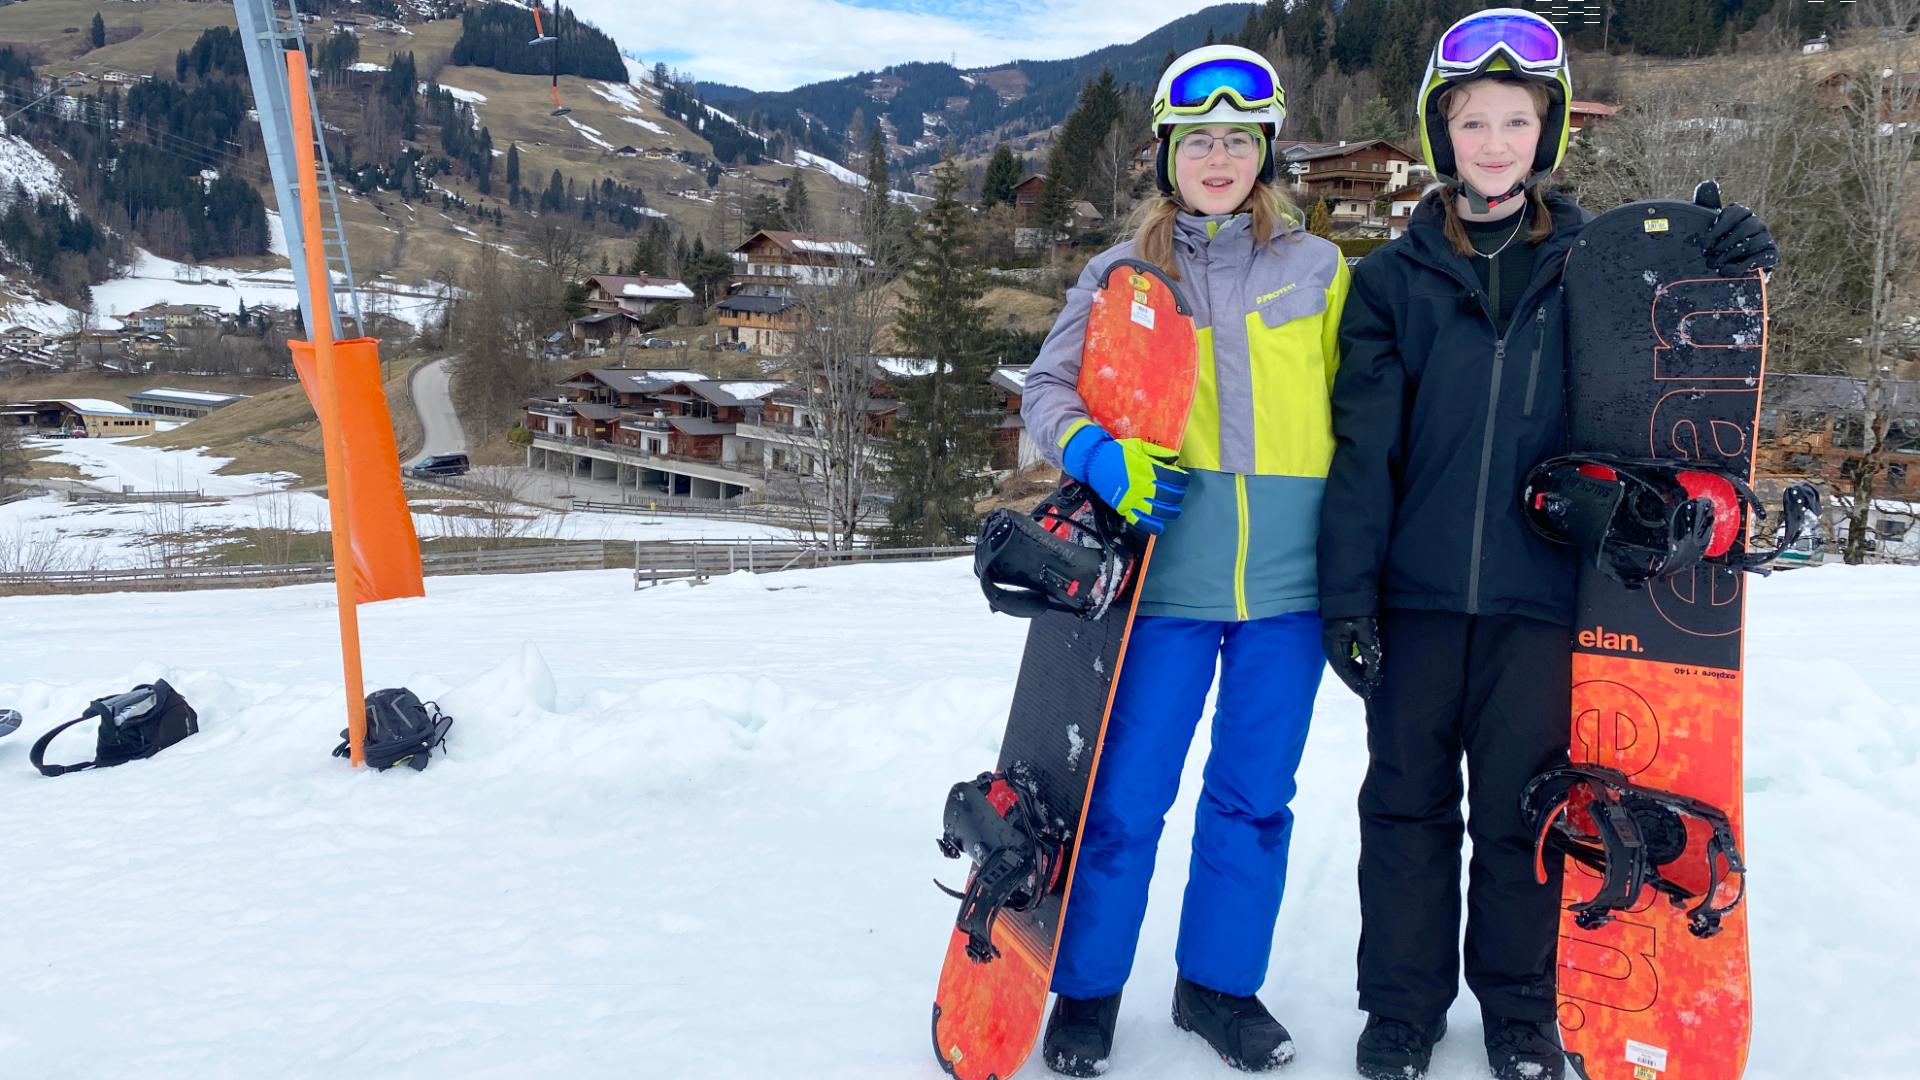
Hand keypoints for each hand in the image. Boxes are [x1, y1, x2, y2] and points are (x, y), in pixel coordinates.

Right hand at [1062, 422, 1187, 534]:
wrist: (1094, 462)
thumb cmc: (1117, 452)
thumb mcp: (1138, 445)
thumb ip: (1158, 452)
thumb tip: (1174, 459)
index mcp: (1147, 468)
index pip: (1173, 477)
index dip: (1182, 480)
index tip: (1183, 480)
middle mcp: (1142, 485)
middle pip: (1168, 496)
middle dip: (1178, 496)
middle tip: (1178, 495)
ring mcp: (1133, 498)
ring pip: (1157, 510)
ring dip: (1170, 513)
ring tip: (1174, 511)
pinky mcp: (1124, 507)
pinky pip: (1140, 520)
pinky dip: (1152, 526)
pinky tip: (1160, 526)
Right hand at [1322, 616, 1382, 699]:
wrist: (1348, 591)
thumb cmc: (1356, 610)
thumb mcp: (1366, 631)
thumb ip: (1370, 654)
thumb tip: (1373, 674)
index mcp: (1333, 646)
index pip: (1345, 671)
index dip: (1356, 684)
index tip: (1366, 693)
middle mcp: (1330, 647)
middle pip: (1343, 670)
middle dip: (1356, 681)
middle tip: (1370, 690)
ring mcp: (1332, 642)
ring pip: (1344, 664)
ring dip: (1356, 673)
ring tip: (1369, 681)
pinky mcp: (1338, 638)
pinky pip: (1345, 656)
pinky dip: (1355, 664)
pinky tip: (1364, 667)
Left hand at [1693, 180, 1778, 275]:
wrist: (1725, 270)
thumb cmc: (1715, 245)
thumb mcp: (1707, 225)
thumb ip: (1706, 204)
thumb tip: (1707, 183)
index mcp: (1742, 214)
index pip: (1736, 212)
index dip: (1719, 228)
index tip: (1704, 244)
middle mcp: (1757, 223)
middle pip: (1745, 228)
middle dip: (1724, 244)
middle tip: (1708, 258)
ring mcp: (1767, 239)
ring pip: (1753, 243)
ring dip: (1731, 255)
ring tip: (1715, 265)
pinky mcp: (1773, 255)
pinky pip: (1762, 257)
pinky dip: (1743, 265)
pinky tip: (1726, 271)